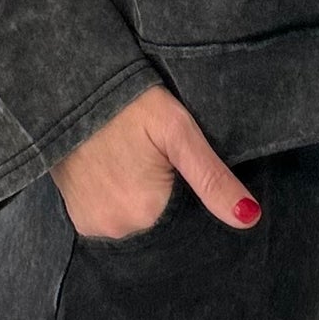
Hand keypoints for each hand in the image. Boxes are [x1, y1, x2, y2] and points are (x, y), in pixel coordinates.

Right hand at [52, 83, 261, 238]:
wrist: (69, 90)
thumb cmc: (129, 104)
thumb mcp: (179, 132)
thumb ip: (213, 178)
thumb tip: (249, 218)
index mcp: (148, 212)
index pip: (189, 222)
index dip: (189, 195)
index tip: (178, 168)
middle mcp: (119, 228)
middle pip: (162, 224)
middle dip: (167, 200)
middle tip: (155, 161)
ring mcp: (94, 226)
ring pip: (138, 223)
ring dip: (142, 202)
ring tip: (136, 165)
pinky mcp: (78, 219)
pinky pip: (112, 221)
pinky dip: (120, 203)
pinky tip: (119, 174)